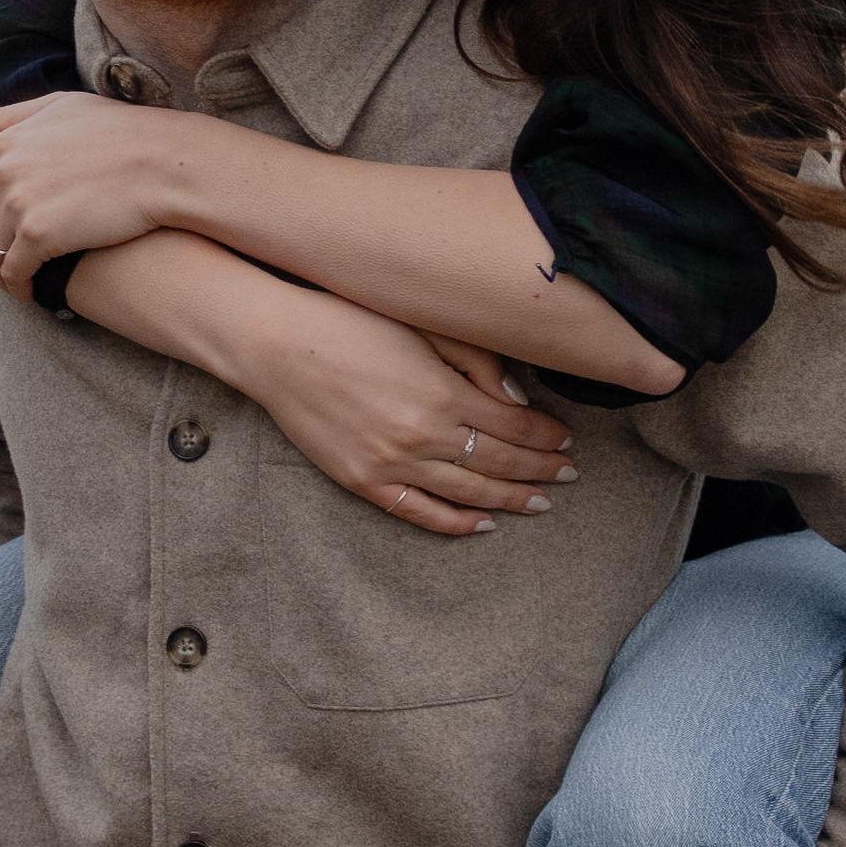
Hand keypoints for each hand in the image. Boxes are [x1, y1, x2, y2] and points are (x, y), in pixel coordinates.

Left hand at [0, 95, 200, 297]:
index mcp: (4, 144)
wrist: (165, 162)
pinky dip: (19, 289)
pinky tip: (34, 294)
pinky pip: (13, 273)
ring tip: (16, 284)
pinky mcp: (39, 235)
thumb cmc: (122, 132)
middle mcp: (3, 172)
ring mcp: (18, 203)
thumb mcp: (59, 108)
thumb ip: (4, 120)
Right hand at [236, 286, 578, 536]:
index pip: (514, 425)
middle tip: (569, 475)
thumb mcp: (419, 324)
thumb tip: (516, 396)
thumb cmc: (348, 321)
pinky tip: (483, 525)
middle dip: (540, 470)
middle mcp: (423, 435)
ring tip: (541, 503)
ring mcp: (392, 464)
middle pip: (499, 463)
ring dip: (511, 500)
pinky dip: (455, 524)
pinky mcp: (362, 480)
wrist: (277, 345)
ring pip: (469, 494)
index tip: (566, 440)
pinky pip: (419, 512)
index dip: (546, 436)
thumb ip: (473, 359)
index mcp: (442, 393)